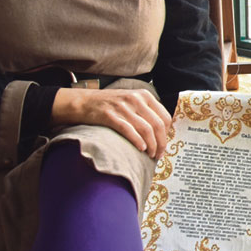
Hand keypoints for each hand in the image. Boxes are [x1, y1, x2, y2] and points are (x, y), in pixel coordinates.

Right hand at [51, 87, 171, 158]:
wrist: (84, 102)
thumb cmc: (110, 104)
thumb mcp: (132, 100)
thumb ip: (146, 110)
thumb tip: (162, 131)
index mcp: (144, 95)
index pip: (164, 116)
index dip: (167, 134)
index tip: (164, 144)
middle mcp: (136, 99)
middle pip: (157, 125)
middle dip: (161, 143)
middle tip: (158, 154)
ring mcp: (123, 107)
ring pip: (146, 129)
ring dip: (151, 145)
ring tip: (150, 155)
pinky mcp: (111, 116)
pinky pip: (129, 130)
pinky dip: (137, 141)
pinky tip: (140, 149)